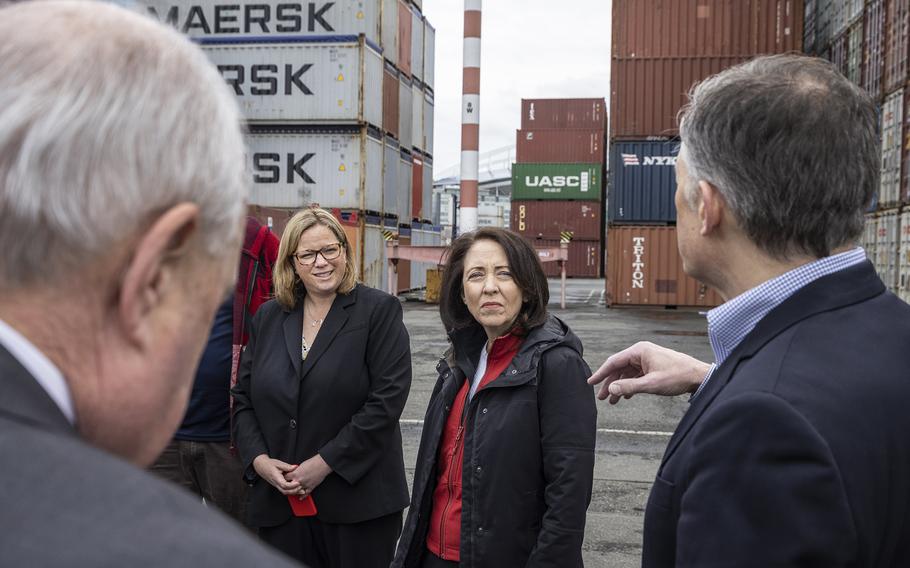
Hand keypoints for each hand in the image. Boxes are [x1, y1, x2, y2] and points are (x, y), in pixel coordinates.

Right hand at [252, 454, 300, 494]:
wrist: (261, 466)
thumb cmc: (269, 464)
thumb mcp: (278, 463)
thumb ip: (287, 466)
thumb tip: (296, 467)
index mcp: (276, 477)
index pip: (284, 484)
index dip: (292, 485)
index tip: (298, 483)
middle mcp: (275, 483)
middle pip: (285, 491)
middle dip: (294, 491)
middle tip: (302, 488)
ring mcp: (276, 485)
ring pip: (284, 492)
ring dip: (293, 492)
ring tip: (302, 491)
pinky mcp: (277, 485)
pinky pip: (284, 490)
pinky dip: (291, 491)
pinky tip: (297, 489)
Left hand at [285, 454, 332, 495]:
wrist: (322, 464)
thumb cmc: (313, 462)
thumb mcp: (301, 465)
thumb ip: (296, 471)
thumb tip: (294, 474)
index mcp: (296, 474)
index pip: (285, 478)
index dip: (284, 478)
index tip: (284, 479)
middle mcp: (299, 480)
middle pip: (289, 486)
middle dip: (287, 486)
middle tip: (286, 486)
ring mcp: (305, 485)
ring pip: (297, 492)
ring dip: (294, 492)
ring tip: (292, 492)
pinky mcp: (311, 487)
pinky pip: (305, 494)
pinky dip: (302, 496)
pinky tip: (300, 497)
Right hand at [587, 341, 710, 403]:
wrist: (698, 376)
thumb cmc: (678, 376)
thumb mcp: (651, 384)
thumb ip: (629, 387)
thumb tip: (611, 390)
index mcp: (639, 351)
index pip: (614, 362)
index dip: (601, 373)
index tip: (590, 382)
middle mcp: (641, 352)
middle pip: (619, 368)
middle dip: (610, 383)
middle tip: (601, 397)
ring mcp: (647, 359)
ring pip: (627, 373)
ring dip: (620, 386)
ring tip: (613, 401)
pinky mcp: (653, 366)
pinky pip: (636, 375)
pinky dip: (630, 385)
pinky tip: (627, 396)